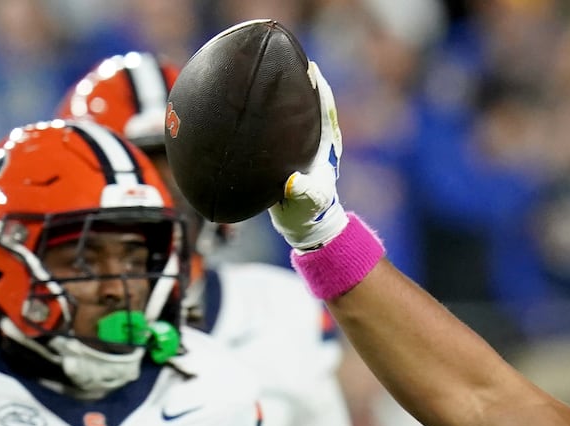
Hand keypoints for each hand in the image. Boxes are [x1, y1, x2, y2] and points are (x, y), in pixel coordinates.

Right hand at [269, 61, 346, 249]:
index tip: (308, 67)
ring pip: (294, 111)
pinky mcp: (289, 151)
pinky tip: (244, 103)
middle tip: (283, 56)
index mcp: (324, 147)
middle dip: (299, 80)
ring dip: (282, 92)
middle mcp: (315, 140)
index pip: (324, 109)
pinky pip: (278, 124)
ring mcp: (303, 144)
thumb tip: (294, 184)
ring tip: (263, 69)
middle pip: (310, 102)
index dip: (318, 88)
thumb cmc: (309, 215)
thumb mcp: (306, 205)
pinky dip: (267, 111)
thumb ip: (303, 195)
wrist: (305, 225)